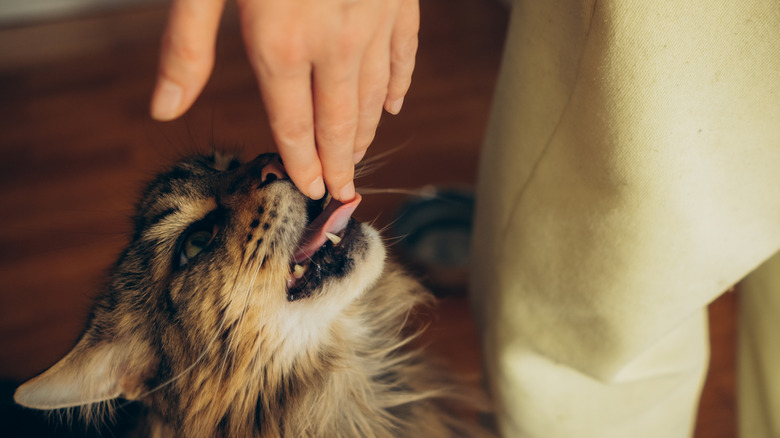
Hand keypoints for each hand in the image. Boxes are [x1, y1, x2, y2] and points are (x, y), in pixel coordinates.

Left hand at [150, 0, 418, 200]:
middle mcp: (332, 43)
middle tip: (342, 190)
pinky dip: (398, 84)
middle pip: (338, 122)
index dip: (300, 162)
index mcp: (279, 42)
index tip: (308, 190)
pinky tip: (393, 105)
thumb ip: (187, 47)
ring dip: (365, 132)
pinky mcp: (398, 0)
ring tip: (358, 157)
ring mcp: (372, 21)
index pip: (292, 124)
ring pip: (373, 96)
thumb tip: (164, 109)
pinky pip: (404, 56)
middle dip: (339, 161)